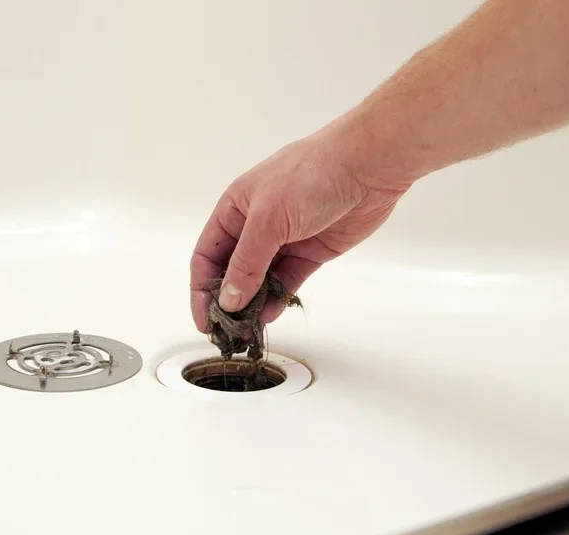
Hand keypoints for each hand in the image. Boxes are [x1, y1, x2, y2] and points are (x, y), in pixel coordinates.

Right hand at [189, 111, 412, 331]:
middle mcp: (256, 225)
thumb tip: (228, 299)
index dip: (201, 289)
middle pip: (231, 271)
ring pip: (260, 281)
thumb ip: (246, 263)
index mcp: (235, 209)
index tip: (202, 319)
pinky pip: (286, 281)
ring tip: (248, 330)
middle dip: (226, 302)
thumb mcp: (268, 219)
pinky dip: (277, 299)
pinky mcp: (310, 252)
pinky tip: (269, 315)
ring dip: (252, 305)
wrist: (367, 167)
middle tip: (226, 331)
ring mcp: (284, 240)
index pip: (207, 256)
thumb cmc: (313, 175)